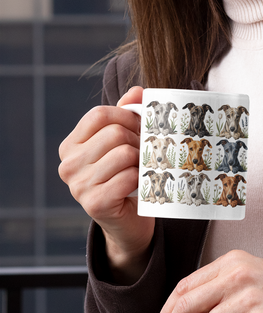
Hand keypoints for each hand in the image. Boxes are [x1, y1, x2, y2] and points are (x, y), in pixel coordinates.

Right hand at [58, 86, 154, 282]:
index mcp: (71, 145)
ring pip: (124, 153)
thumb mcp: (124, 141)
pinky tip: (138, 185)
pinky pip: (128, 176)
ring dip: (141, 160)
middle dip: (138, 140)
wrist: (128, 222)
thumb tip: (137, 91)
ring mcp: (78, 186)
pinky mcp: (95, 204)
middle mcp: (68, 165)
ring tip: (142, 168)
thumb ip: (127, 113)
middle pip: (114, 132)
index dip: (127, 116)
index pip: (99, 114)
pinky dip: (140, 179)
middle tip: (145, 152)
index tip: (140, 127)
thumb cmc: (125, 176)